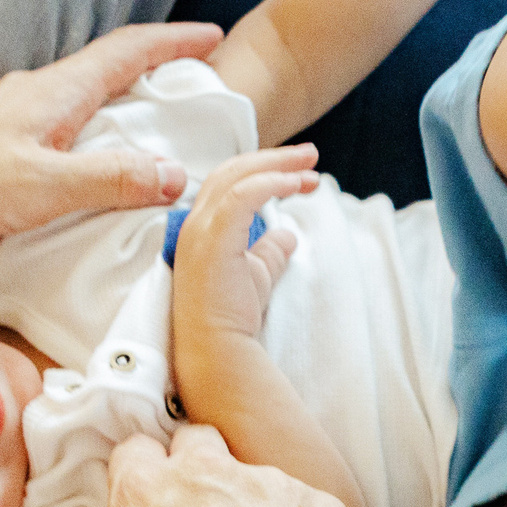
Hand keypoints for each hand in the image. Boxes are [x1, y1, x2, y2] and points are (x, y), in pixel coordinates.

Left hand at [0, 22, 224, 252]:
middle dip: (153, 76)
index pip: (129, 51)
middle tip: (190, 92)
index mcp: (58, 92)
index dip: (174, 42)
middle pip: (107, 73)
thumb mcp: (48, 185)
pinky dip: (85, 148)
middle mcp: (37, 96)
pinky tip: (87, 181)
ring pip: (80, 107)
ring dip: (118, 115)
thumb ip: (113, 180)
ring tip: (150, 141)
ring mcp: (13, 121)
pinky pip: (56, 140)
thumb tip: (173, 176)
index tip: (212, 38)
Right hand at [171, 146, 313, 359]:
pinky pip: (244, 195)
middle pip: (232, 170)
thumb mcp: (259, 275)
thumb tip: (288, 234)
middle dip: (274, 158)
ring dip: (278, 166)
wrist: (218, 351)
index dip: (265, 171)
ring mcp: (200, 230)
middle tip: (311, 155)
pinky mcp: (213, 239)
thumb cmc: (233, 318)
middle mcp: (194, 223)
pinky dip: (272, 183)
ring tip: (311, 166)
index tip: (302, 175)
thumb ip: (270, 250)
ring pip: (237, 176)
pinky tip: (297, 184)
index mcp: (201, 228)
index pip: (228, 183)